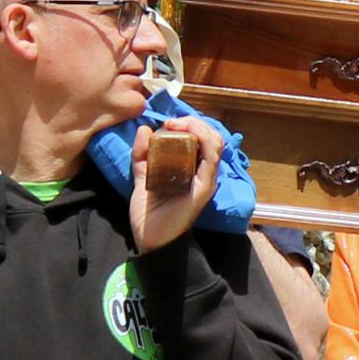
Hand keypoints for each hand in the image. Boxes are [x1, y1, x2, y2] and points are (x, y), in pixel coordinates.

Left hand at [127, 114, 220, 252]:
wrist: (149, 237)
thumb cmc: (149, 211)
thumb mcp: (142, 175)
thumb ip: (142, 154)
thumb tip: (144, 129)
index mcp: (193, 169)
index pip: (202, 138)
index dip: (188, 124)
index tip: (167, 122)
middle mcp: (204, 172)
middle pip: (212, 136)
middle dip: (193, 122)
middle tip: (172, 122)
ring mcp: (206, 179)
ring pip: (215, 142)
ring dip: (198, 127)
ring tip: (177, 125)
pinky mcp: (205, 186)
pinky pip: (211, 157)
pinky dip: (202, 139)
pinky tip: (186, 132)